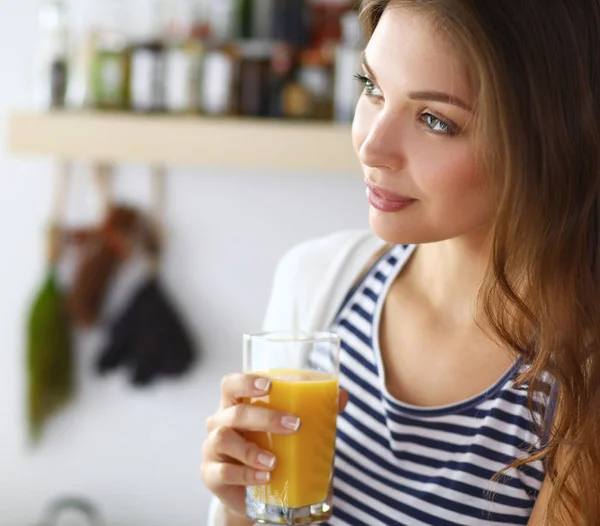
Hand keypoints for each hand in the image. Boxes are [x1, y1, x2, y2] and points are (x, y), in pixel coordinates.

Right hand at [201, 373, 348, 518]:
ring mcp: (212, 449)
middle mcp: (219, 422)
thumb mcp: (286, 429)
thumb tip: (342, 396)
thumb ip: (313, 410)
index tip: (270, 385)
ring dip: (251, 450)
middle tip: (293, 425)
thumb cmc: (268, 447)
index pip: (231, 383)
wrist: (251, 490)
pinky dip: (245, 474)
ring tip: (275, 461)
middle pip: (234, 412)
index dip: (247, 380)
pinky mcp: (211, 475)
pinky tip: (264, 477)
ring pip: (223, 439)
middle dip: (265, 417)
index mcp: (236, 404)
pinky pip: (223, 472)